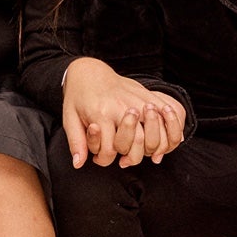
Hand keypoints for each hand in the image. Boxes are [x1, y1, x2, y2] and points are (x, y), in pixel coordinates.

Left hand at [62, 58, 186, 167]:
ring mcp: (137, 100)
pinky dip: (167, 130)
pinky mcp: (146, 95)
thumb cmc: (78, 97)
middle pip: (137, 143)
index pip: (110, 150)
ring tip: (139, 150)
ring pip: (154, 131)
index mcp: (101, 114)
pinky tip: (159, 138)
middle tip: (122, 157)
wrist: (89, 71)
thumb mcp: (69, 118)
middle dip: (130, 157)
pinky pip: (164, 116)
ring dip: (150, 147)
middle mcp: (121, 107)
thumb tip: (78, 164)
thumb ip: (76, 142)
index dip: (104, 160)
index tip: (100, 157)